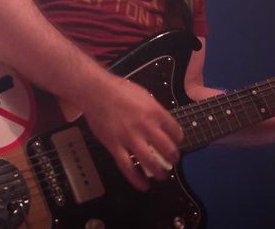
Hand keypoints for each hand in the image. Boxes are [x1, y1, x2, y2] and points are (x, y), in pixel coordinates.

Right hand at [79, 75, 183, 190]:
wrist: (96, 92)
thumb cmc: (119, 90)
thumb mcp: (144, 95)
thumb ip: (154, 111)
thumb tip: (161, 124)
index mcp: (155, 112)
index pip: (175, 131)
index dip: (178, 139)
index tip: (176, 142)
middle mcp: (145, 126)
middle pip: (167, 149)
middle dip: (173, 158)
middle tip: (172, 160)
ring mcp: (130, 138)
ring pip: (150, 162)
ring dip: (160, 172)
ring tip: (162, 175)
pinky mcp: (115, 146)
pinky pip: (128, 168)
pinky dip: (137, 179)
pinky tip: (144, 185)